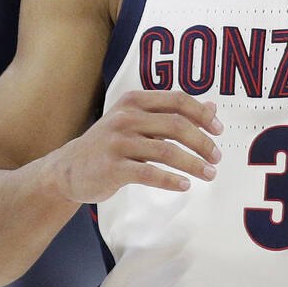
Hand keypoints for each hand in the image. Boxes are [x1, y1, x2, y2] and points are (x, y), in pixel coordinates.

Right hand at [44, 90, 222, 202]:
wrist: (68, 169)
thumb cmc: (110, 144)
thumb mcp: (137, 122)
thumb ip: (172, 115)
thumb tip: (212, 108)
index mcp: (134, 101)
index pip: (177, 100)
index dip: (202, 114)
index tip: (219, 130)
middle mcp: (125, 117)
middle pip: (176, 125)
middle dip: (203, 142)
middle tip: (217, 158)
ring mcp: (117, 142)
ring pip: (166, 150)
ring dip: (193, 164)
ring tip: (209, 174)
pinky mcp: (112, 168)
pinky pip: (149, 173)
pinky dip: (171, 180)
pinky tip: (185, 185)